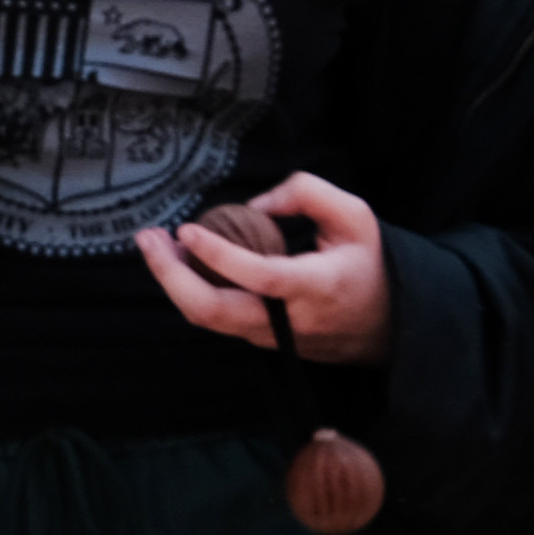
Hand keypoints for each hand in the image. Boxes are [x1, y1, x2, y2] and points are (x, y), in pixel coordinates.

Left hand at [137, 172, 392, 367]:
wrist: (386, 326)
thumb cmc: (366, 265)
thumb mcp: (355, 218)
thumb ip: (307, 194)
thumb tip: (254, 204)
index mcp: (319, 287)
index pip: (262, 277)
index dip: (220, 256)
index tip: (189, 230)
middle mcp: (289, 320)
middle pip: (213, 311)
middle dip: (169, 275)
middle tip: (147, 237)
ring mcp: (270, 336)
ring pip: (206, 317)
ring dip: (172, 279)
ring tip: (155, 242)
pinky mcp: (258, 339)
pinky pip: (215, 317)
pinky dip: (190, 288)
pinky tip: (180, 259)